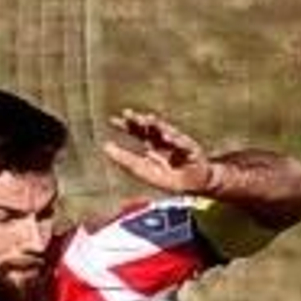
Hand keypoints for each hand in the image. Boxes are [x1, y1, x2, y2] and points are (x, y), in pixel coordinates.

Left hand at [102, 109, 217, 196]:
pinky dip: (176, 142)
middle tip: (127, 115)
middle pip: (150, 129)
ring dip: (157, 125)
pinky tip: (168, 137)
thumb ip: (126, 159)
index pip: (137, 132)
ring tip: (148, 120)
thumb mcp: (144, 171)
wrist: (196, 185)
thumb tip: (105, 146)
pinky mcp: (192, 151)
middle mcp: (163, 142)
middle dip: (140, 122)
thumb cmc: (169, 179)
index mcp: (151, 146)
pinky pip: (184, 145)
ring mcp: (178, 144)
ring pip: (165, 131)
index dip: (126, 126)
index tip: (112, 122)